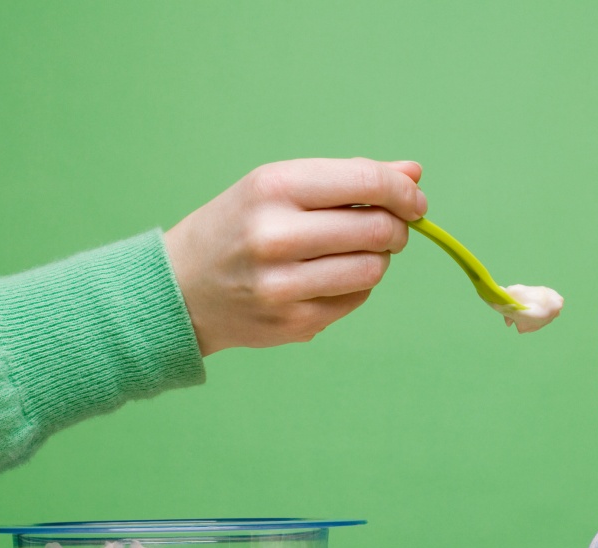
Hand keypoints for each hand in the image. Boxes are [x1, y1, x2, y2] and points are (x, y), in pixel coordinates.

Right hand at [164, 157, 426, 355]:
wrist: (181, 287)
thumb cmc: (240, 226)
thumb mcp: (281, 187)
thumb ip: (350, 178)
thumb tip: (414, 174)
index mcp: (274, 188)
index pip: (366, 183)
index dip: (403, 193)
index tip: (415, 201)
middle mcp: (275, 235)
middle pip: (379, 230)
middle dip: (397, 228)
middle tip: (389, 228)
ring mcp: (284, 284)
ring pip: (373, 269)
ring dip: (378, 259)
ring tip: (355, 252)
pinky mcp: (295, 322)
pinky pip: (356, 299)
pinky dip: (356, 286)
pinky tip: (328, 278)